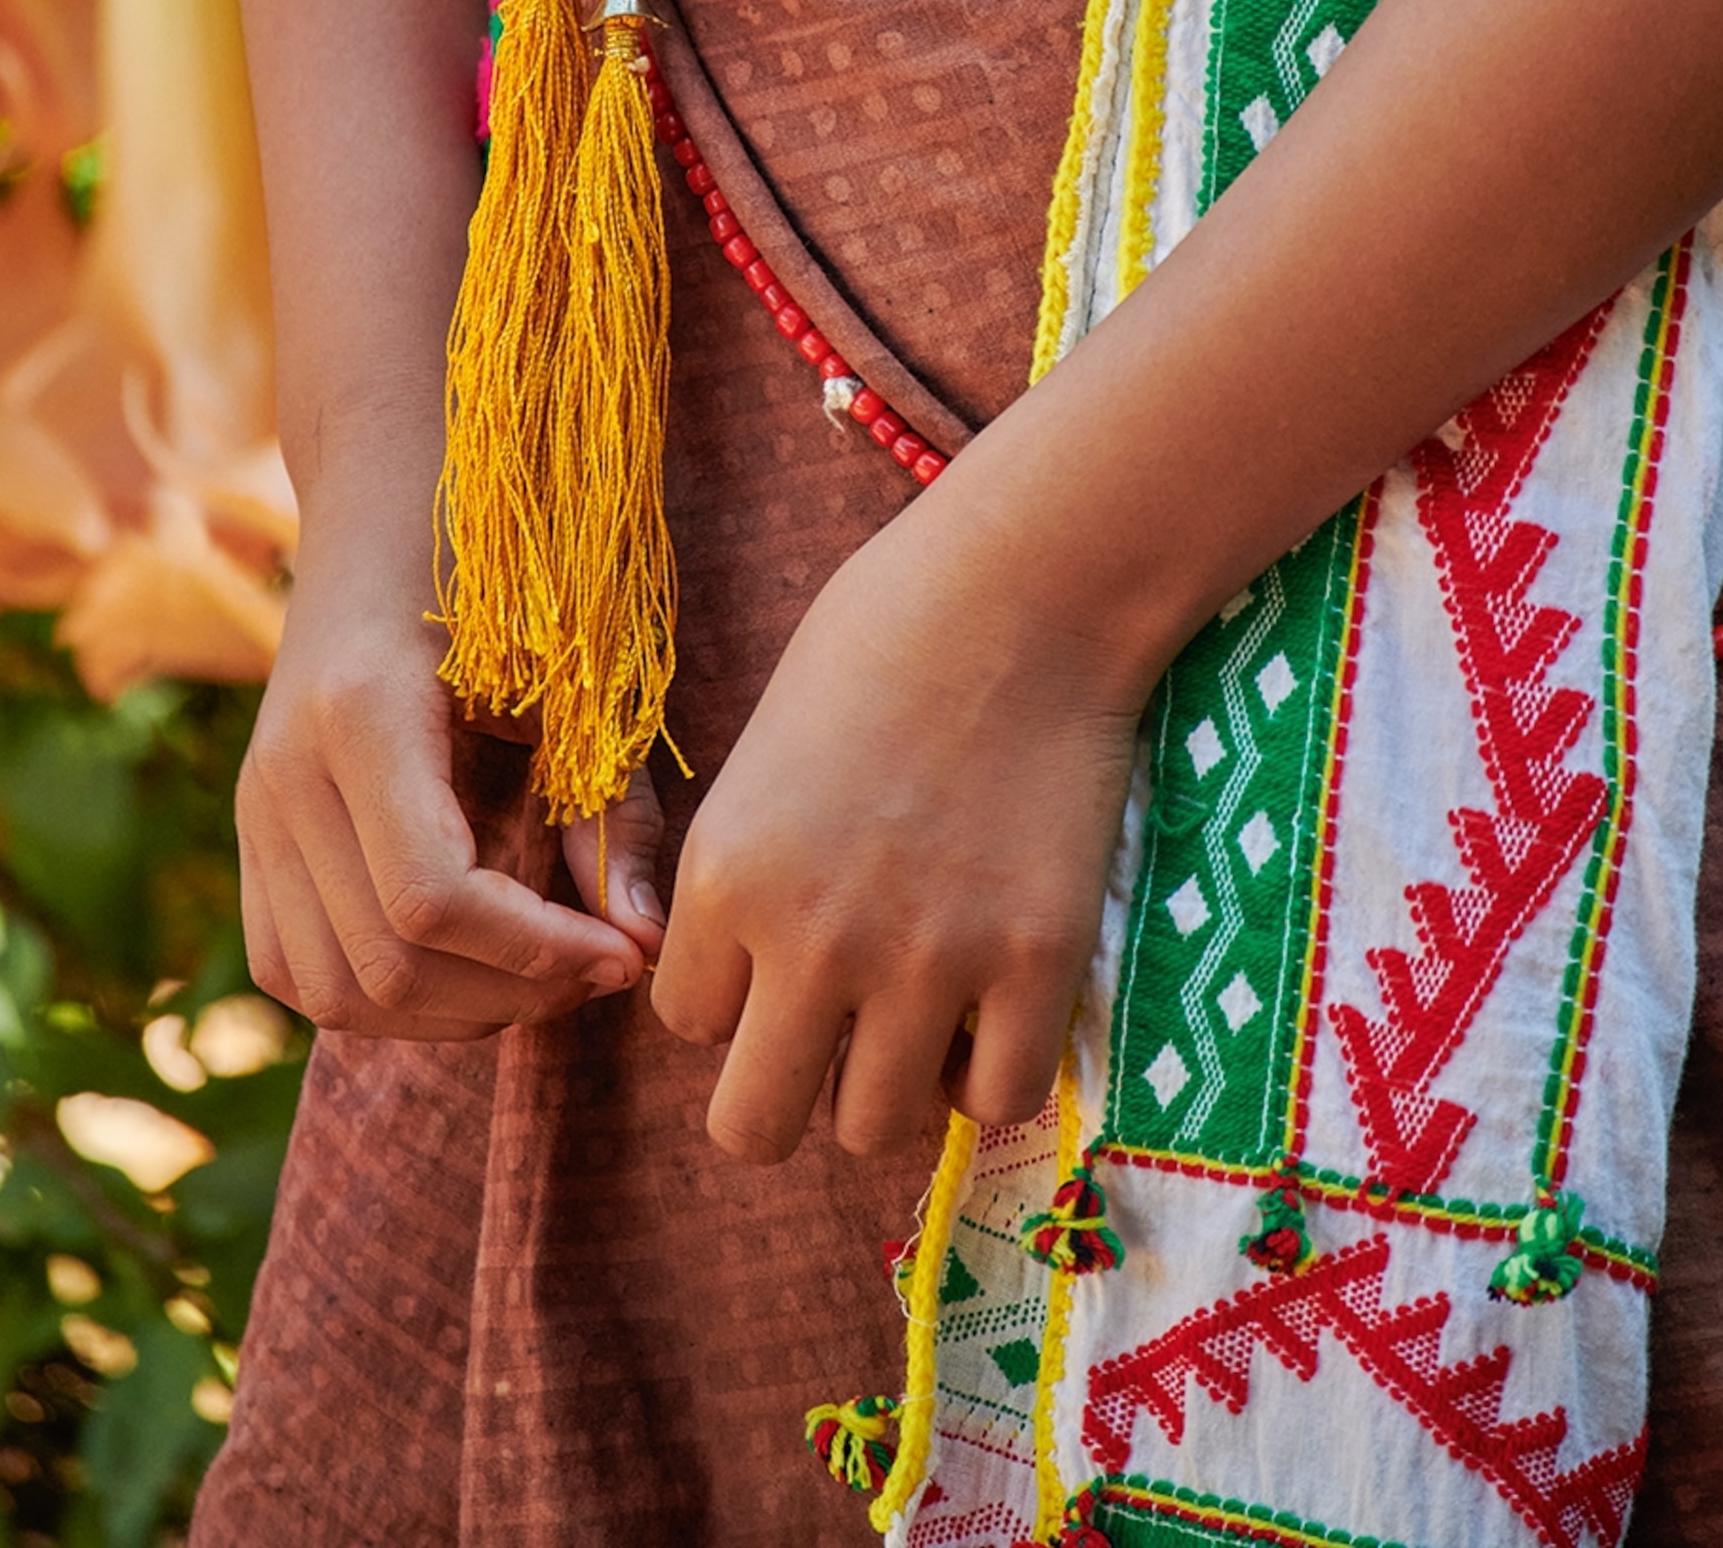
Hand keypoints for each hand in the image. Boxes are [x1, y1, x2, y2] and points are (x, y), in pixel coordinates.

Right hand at [237, 498, 664, 1040]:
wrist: (388, 505)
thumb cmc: (500, 576)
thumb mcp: (570, 675)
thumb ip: (610, 810)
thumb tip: (645, 943)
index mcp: (363, 713)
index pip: (432, 898)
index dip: (535, 953)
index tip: (624, 958)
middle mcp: (284, 771)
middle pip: (384, 959)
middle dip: (508, 991)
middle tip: (600, 966)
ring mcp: (254, 809)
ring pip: (333, 988)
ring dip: (448, 1010)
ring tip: (540, 973)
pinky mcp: (250, 836)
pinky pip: (295, 969)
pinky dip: (381, 996)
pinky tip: (465, 964)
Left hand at [650, 487, 1141, 1160]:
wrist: (1021, 590)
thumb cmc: (883, 638)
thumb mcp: (766, 755)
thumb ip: (751, 874)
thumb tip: (755, 980)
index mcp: (725, 872)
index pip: (685, 1020)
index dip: (732, 993)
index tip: (779, 946)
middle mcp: (811, 936)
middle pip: (752, 1129)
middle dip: (782, 1093)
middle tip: (829, 1035)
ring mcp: (929, 960)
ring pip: (872, 1131)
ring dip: (888, 1082)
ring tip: (919, 1007)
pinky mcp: (1037, 963)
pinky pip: (993, 1100)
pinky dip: (986, 1072)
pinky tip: (989, 1008)